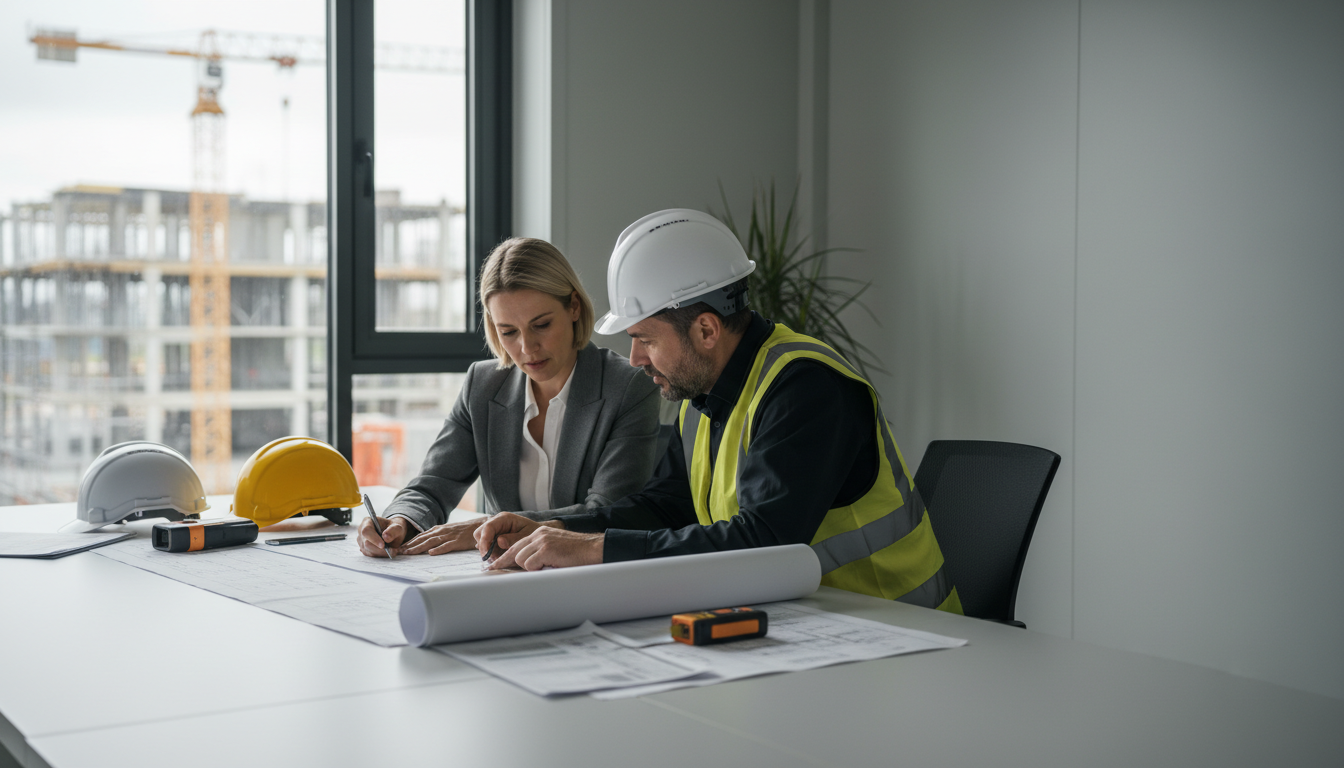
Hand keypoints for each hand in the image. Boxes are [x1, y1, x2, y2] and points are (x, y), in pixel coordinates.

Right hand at [358, 515, 407, 556]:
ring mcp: (361, 541)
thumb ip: (393, 530)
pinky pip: (371, 555)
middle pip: (366, 543)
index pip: (366, 531)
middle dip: (380, 549)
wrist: (392, 533)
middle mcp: (361, 531)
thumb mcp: (397, 527)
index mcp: (367, 522)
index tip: (383, 545)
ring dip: (382, 553)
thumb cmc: (393, 528)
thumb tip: (386, 537)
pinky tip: (388, 552)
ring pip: (369, 551)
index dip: (374, 539)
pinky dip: (380, 555)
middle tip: (394, 551)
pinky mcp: (364, 549)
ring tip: (393, 551)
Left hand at [400, 518, 485, 554]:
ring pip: (431, 542)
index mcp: (438, 529)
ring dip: (419, 547)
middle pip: (423, 539)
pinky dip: (438, 549)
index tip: (400, 548)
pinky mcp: (457, 542)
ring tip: (409, 553)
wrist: (480, 525)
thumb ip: (437, 537)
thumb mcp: (447, 531)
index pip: (420, 536)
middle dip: (410, 545)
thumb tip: (426, 545)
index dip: (409, 542)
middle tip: (399, 552)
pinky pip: (446, 546)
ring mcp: (449, 536)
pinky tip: (431, 553)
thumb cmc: (463, 531)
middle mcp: (441, 531)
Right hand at [473, 512, 543, 557]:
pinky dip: (490, 552)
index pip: (488, 527)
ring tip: (498, 558)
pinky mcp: (493, 537)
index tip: (487, 554)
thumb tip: (499, 541)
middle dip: (484, 547)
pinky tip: (499, 556)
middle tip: (494, 558)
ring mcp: (494, 529)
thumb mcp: (526, 536)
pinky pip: (485, 545)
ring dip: (487, 551)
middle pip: (480, 533)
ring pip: (480, 540)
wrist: (538, 535)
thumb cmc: (534, 534)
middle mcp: (496, 522)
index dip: (485, 541)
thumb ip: (513, 539)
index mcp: (504, 518)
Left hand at [485, 523, 603, 570]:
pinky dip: (538, 569)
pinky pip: (530, 564)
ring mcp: (541, 541)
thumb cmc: (576, 554)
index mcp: (539, 533)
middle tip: (495, 571)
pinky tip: (551, 565)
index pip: (516, 546)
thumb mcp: (554, 549)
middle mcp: (538, 534)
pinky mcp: (546, 549)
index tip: (493, 566)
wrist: (593, 549)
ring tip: (548, 566)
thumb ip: (539, 553)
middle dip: (505, 564)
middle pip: (514, 552)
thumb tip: (523, 566)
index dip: (504, 558)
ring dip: (531, 568)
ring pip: (521, 559)